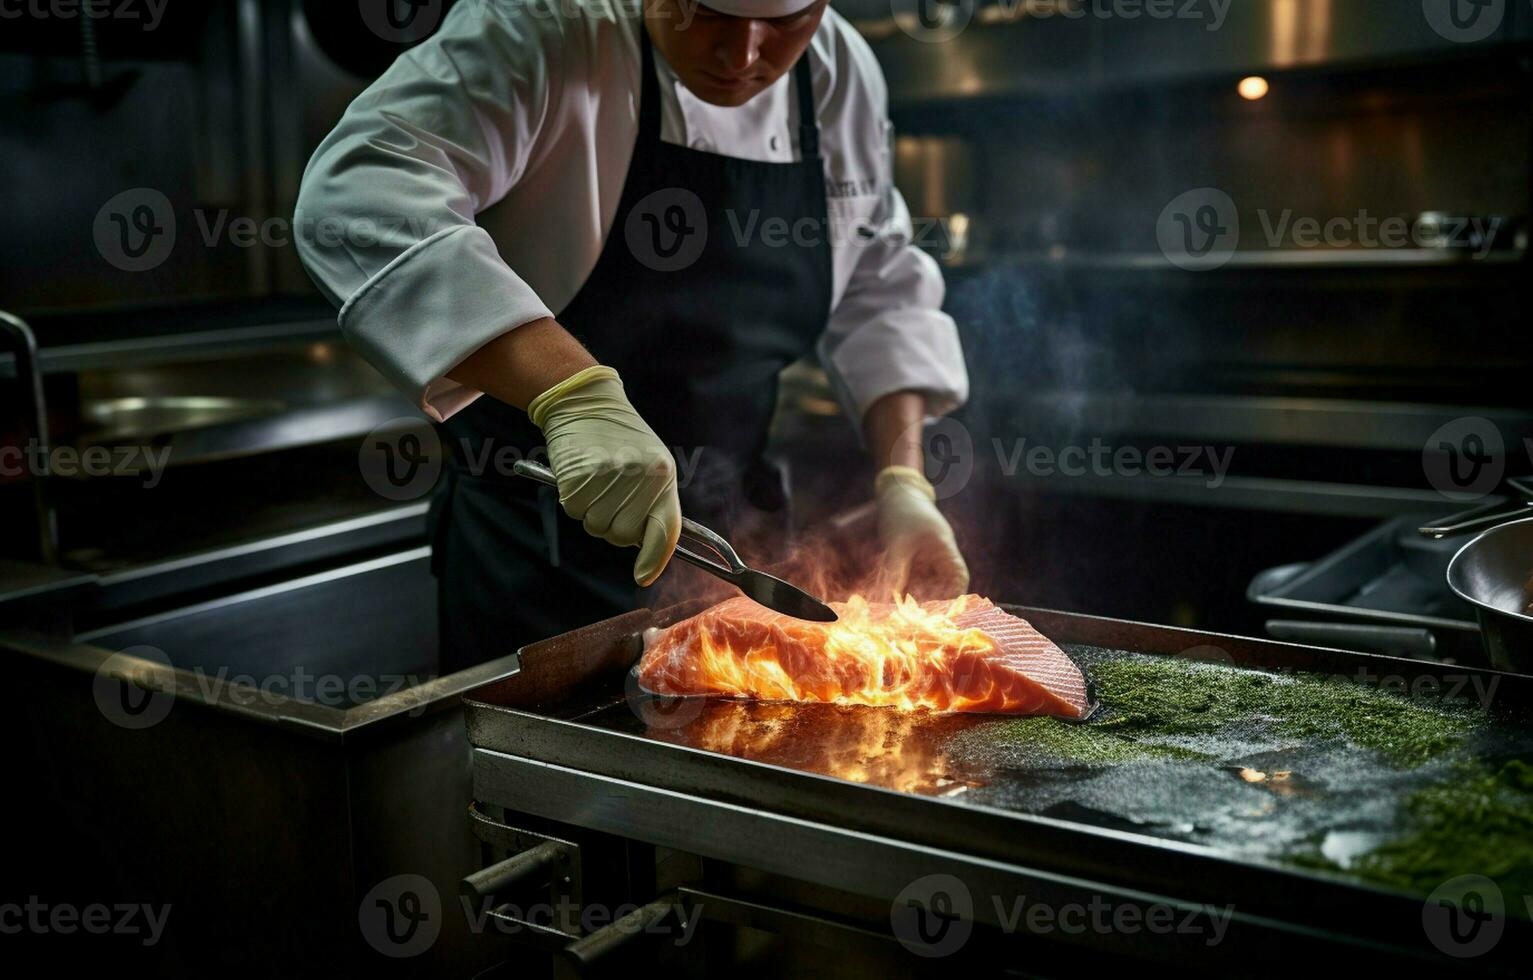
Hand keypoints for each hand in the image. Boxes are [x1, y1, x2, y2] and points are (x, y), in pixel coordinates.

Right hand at [528, 366, 680, 585]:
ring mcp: (608, 477)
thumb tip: (646, 548)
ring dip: (592, 513)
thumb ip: (652, 502)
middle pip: (623, 536)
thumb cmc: (619, 438)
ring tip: (595, 481)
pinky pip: (575, 512)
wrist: (585, 402)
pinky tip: (579, 476)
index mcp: (663, 474)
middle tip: (609, 498)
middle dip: (614, 526)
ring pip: (597, 527)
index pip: (665, 530)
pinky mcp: (578, 477)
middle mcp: (640, 477)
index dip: (654, 559)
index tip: (643, 577)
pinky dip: (573, 501)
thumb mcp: (650, 462)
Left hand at [874, 465, 969, 599]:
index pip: (959, 577)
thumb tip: (890, 599)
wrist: (896, 493)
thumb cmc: (901, 513)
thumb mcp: (897, 543)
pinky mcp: (918, 558)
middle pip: (945, 584)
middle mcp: (941, 554)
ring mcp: (930, 556)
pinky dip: (910, 588)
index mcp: (944, 548)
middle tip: (916, 616)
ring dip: (920, 596)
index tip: (941, 611)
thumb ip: (895, 571)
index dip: (955, 596)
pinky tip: (897, 596)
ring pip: (931, 583)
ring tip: (905, 609)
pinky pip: (918, 578)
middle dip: (933, 601)